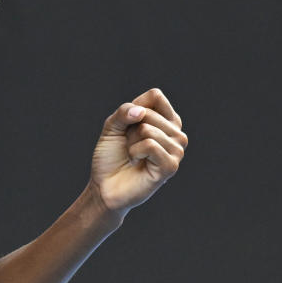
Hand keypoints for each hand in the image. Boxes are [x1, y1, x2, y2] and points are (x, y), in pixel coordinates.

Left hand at [89, 88, 186, 214]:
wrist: (104, 185)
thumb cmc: (111, 156)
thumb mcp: (112, 126)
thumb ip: (124, 112)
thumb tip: (140, 112)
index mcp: (167, 121)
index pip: (155, 96)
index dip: (134, 108)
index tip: (128, 126)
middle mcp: (177, 134)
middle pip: (149, 113)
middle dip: (130, 129)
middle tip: (129, 145)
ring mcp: (177, 151)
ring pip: (148, 129)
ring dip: (131, 142)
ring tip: (133, 155)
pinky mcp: (171, 166)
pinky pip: (150, 145)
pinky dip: (135, 152)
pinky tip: (136, 163)